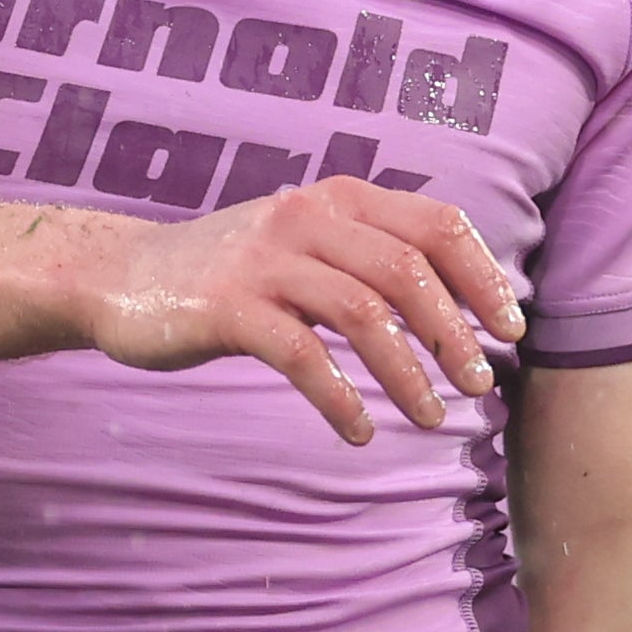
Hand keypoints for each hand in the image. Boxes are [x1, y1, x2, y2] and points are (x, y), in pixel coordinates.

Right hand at [72, 176, 527, 446]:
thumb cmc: (229, 272)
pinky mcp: (229, 307)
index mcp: (336, 197)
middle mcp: (307, 216)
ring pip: (365, 315)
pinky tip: (358, 434)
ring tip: (432, 418)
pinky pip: (303, 357)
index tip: (510, 327)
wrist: (120, 278)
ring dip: (410, 373)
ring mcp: (266, 259)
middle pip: (409, 271)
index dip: (483, 275)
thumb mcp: (303, 245)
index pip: (436, 223)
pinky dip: (341, 401)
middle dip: (456, 333)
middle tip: (481, 386)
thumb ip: (365, 257)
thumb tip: (455, 303)